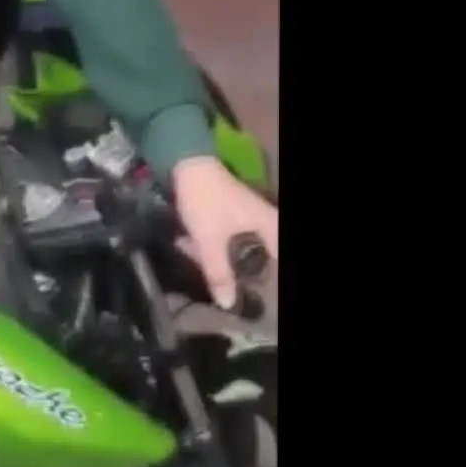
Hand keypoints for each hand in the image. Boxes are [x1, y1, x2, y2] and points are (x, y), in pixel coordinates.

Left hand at [170, 157, 279, 310]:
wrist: (186, 162)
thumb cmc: (205, 200)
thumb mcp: (209, 240)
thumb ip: (218, 272)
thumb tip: (228, 304)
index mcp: (269, 225)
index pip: (279, 256)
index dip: (272, 279)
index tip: (263, 294)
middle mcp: (264, 220)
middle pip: (262, 255)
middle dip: (239, 270)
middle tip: (223, 286)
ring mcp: (247, 216)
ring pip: (238, 247)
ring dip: (216, 256)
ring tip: (192, 252)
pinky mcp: (230, 214)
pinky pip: (226, 237)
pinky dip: (210, 245)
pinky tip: (188, 243)